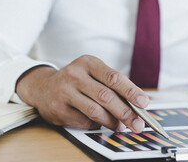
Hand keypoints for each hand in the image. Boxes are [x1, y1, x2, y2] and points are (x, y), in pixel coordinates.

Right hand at [16, 55, 148, 131]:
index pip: (114, 77)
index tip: (144, 103)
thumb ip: (115, 86)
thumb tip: (140, 104)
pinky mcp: (58, 109)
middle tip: (137, 124)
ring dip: (112, 122)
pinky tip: (99, 122)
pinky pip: (84, 121)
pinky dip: (96, 124)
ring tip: (121, 126)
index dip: (131, 91)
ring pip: (96, 111)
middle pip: (106, 96)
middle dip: (125, 112)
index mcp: (89, 63)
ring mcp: (64, 92)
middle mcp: (75, 75)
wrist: (43, 87)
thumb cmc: (79, 81)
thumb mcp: (95, 75)